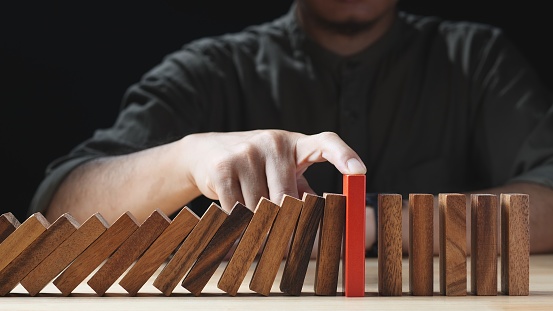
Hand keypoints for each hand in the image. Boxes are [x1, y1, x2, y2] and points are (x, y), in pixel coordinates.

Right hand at [180, 130, 365, 211]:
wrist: (206, 152)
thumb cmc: (255, 166)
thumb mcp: (281, 169)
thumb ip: (302, 190)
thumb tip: (325, 224)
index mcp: (294, 143)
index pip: (326, 142)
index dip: (345, 155)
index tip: (360, 171)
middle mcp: (273, 142)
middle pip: (288, 198)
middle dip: (282, 219)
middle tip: (279, 232)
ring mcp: (246, 153)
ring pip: (261, 208)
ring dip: (257, 221)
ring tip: (250, 212)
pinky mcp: (223, 168)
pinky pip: (238, 209)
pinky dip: (238, 219)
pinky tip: (233, 209)